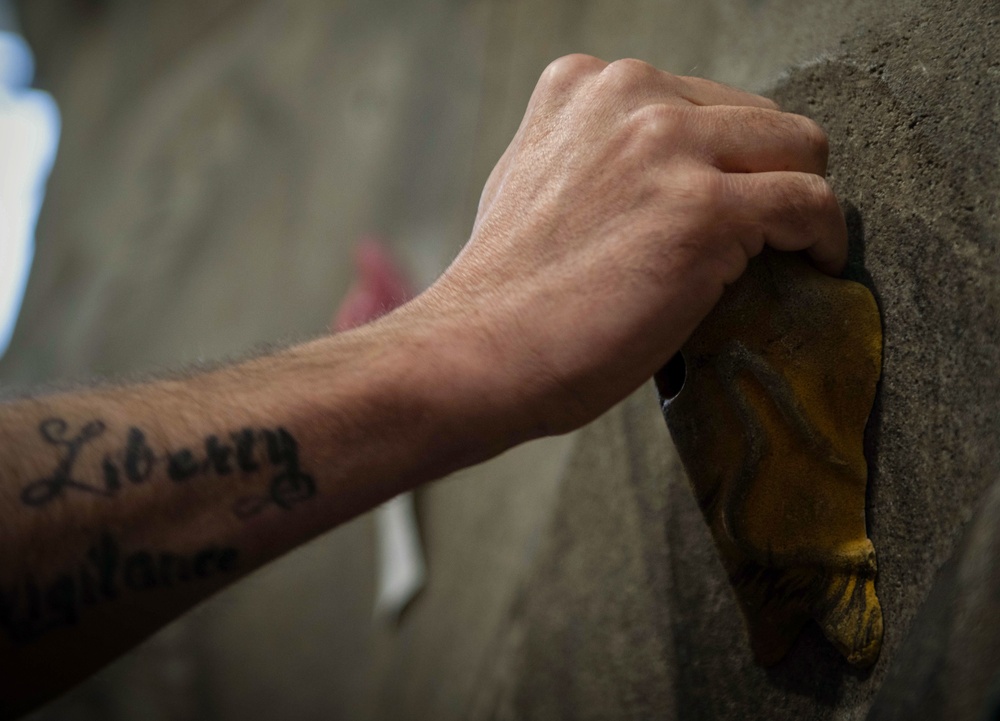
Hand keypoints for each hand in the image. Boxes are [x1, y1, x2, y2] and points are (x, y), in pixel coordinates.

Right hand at [413, 55, 846, 438]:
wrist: (479, 350)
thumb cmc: (506, 290)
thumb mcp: (535, 179)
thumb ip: (594, 153)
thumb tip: (659, 176)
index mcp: (584, 85)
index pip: (697, 100)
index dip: (722, 158)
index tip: (729, 198)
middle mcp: (629, 95)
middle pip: (756, 117)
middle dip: (767, 174)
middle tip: (766, 232)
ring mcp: (669, 147)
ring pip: (797, 147)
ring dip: (801, 201)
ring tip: (793, 249)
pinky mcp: (706, 209)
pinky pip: (811, 203)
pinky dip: (823, 237)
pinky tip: (814, 265)